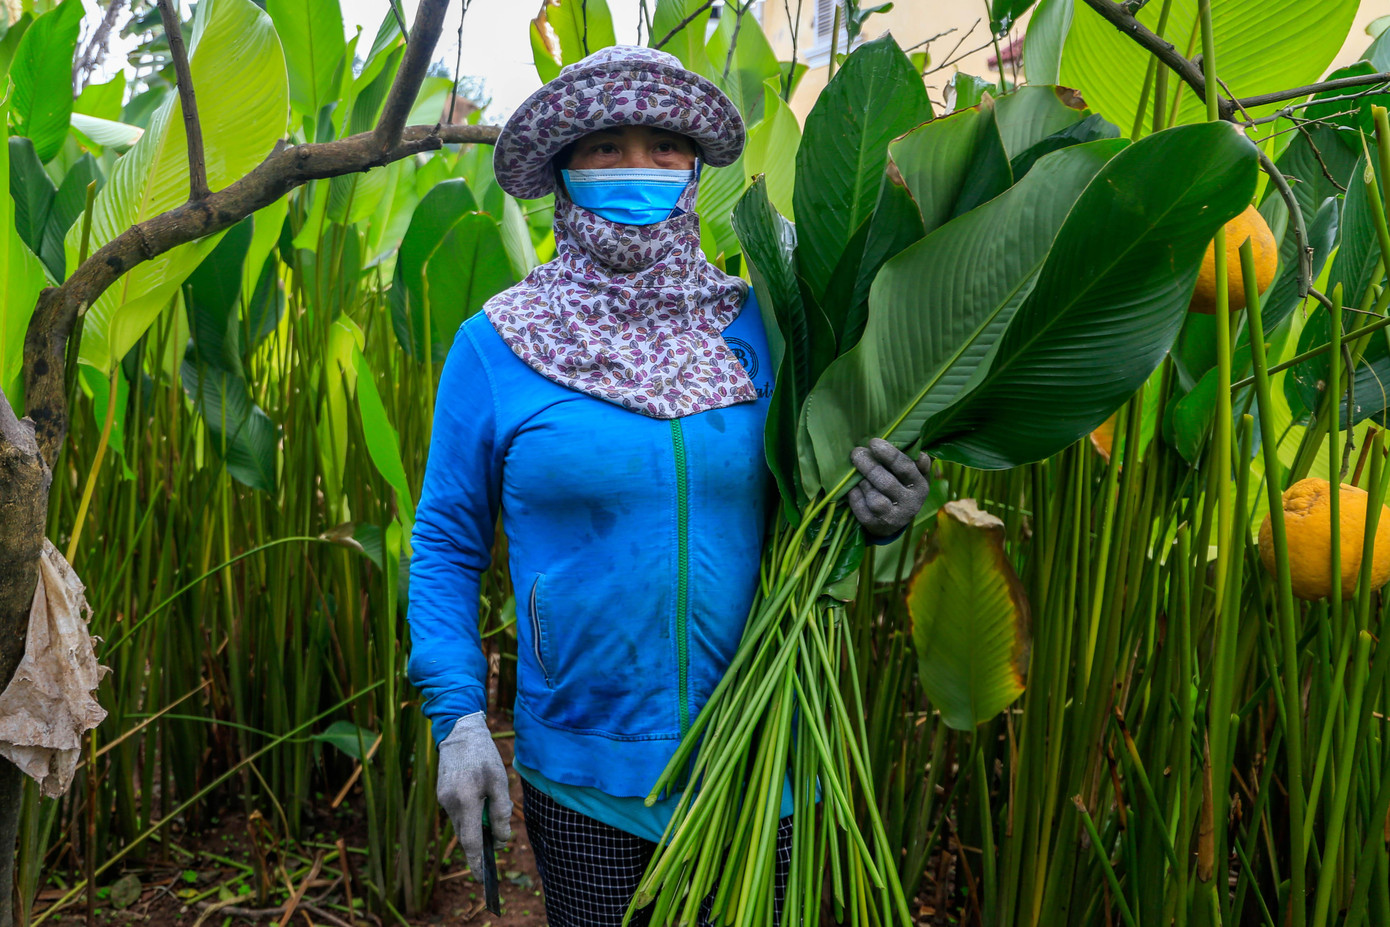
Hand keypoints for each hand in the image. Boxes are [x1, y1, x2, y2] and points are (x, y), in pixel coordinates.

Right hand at [436, 712, 513, 877]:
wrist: (459, 732)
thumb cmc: (483, 754)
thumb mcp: (499, 781)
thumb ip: (500, 812)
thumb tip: (501, 839)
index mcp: (465, 801)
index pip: (470, 842)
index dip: (477, 862)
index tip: (483, 880)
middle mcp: (449, 804)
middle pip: (465, 835)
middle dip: (480, 844)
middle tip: (495, 846)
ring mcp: (442, 800)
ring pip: (461, 824)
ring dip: (476, 827)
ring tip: (491, 817)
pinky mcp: (441, 794)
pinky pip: (457, 813)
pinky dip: (469, 815)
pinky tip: (480, 804)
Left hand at [847, 438, 931, 537]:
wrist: (895, 519)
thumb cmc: (903, 486)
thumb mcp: (914, 474)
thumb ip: (915, 460)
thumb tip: (917, 450)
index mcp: (921, 486)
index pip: (906, 468)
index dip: (889, 454)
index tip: (873, 442)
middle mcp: (910, 504)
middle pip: (886, 483)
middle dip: (869, 465)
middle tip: (856, 451)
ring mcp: (894, 517)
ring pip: (874, 498)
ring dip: (862, 481)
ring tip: (856, 470)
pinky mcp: (877, 526)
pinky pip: (861, 508)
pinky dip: (854, 495)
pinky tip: (853, 487)